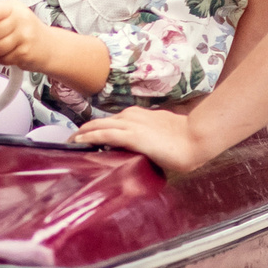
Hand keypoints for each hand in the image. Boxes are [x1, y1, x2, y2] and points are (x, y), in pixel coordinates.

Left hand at [0, 0, 53, 69]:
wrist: (50, 46)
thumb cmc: (27, 29)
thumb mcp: (12, 13)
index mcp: (13, 7)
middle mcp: (20, 20)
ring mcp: (24, 37)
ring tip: (3, 45)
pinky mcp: (24, 53)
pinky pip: (2, 59)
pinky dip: (3, 58)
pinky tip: (12, 52)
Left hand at [73, 107, 210, 173]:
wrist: (196, 138)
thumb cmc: (185, 140)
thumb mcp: (162, 137)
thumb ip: (149, 141)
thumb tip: (144, 152)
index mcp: (139, 116)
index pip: (112, 121)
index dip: (98, 128)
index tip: (87, 137)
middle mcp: (132, 117)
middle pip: (101, 122)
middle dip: (85, 131)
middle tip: (73, 140)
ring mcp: (131, 125)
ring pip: (98, 126)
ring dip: (83, 134)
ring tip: (71, 142)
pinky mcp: (132, 135)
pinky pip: (104, 134)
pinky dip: (89, 137)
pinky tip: (79, 142)